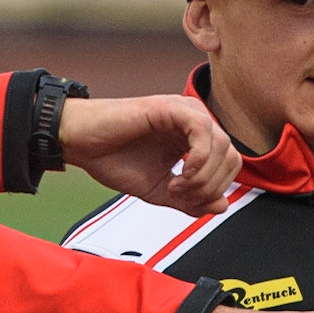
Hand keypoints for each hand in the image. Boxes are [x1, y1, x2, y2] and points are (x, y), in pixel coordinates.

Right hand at [58, 95, 239, 216]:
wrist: (81, 143)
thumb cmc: (113, 159)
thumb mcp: (158, 190)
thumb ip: (191, 200)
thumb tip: (223, 205)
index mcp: (194, 139)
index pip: (229, 165)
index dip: (214, 190)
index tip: (183, 199)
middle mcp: (194, 123)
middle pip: (232, 157)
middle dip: (210, 186)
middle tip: (179, 194)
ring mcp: (185, 111)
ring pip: (223, 145)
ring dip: (203, 176)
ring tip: (176, 184)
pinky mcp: (171, 107)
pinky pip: (204, 130)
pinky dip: (199, 158)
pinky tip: (180, 171)